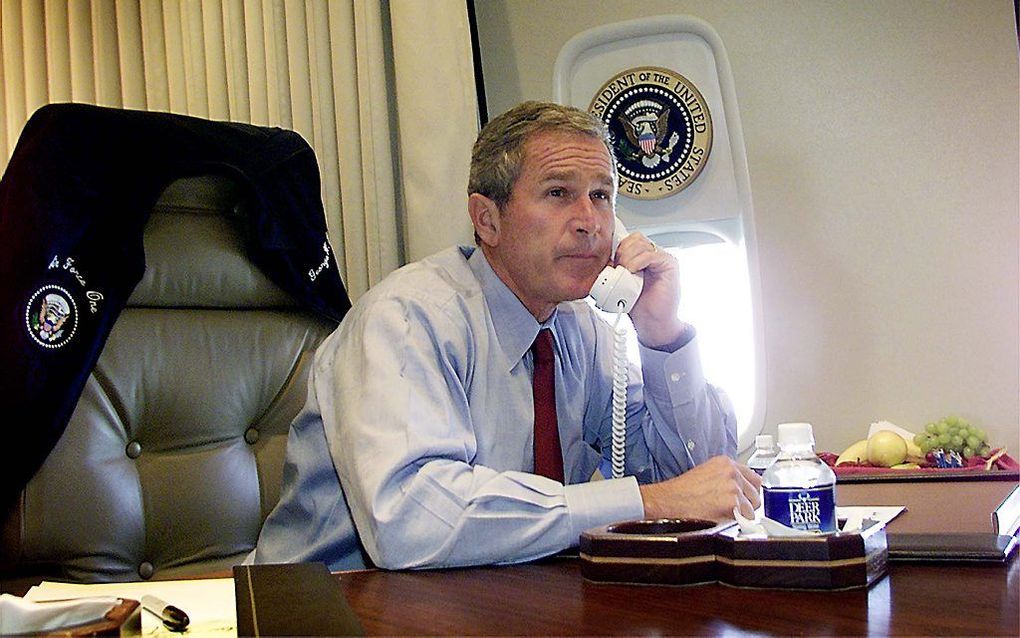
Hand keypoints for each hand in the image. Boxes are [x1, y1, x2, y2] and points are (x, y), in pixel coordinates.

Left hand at [612, 233, 685, 347]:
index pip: (630, 239)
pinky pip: (650, 254)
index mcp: (643, 256)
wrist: (652, 322)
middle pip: (635, 238)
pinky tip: (633, 272)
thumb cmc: (638, 305)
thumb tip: (603, 256)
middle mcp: (654, 254)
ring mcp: (663, 258)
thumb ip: (616, 266)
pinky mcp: (670, 264)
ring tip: (626, 273)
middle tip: (619, 269)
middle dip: (622, 252)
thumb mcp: (620, 281)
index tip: (611, 262)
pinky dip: (637, 261)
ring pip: (641, 244)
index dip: (618, 248)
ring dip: (628, 257)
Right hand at [638, 456, 761, 521]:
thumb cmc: (681, 491)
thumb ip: (726, 478)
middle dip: (747, 505)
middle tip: (732, 511)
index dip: (750, 492)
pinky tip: (722, 520)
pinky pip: (745, 519)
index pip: (754, 478)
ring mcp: (733, 488)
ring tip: (723, 515)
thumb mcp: (706, 474)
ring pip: (752, 509)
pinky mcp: (732, 504)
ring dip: (741, 516)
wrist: (668, 501)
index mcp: (726, 463)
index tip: (747, 499)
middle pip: (756, 494)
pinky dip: (736, 523)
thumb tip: (741, 490)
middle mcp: (732, 472)